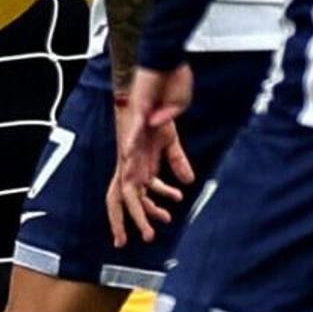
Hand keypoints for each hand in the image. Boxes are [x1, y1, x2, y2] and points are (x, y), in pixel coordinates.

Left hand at [108, 62, 195, 243]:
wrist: (160, 71)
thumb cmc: (164, 105)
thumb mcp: (172, 139)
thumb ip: (176, 161)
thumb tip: (187, 183)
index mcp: (142, 161)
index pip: (137, 194)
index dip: (141, 215)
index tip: (150, 234)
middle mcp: (133, 156)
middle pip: (125, 194)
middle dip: (131, 219)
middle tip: (139, 240)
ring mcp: (131, 140)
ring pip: (128, 177)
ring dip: (136, 202)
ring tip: (145, 221)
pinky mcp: (134, 120)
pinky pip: (130, 140)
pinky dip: (131, 152)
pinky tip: (134, 168)